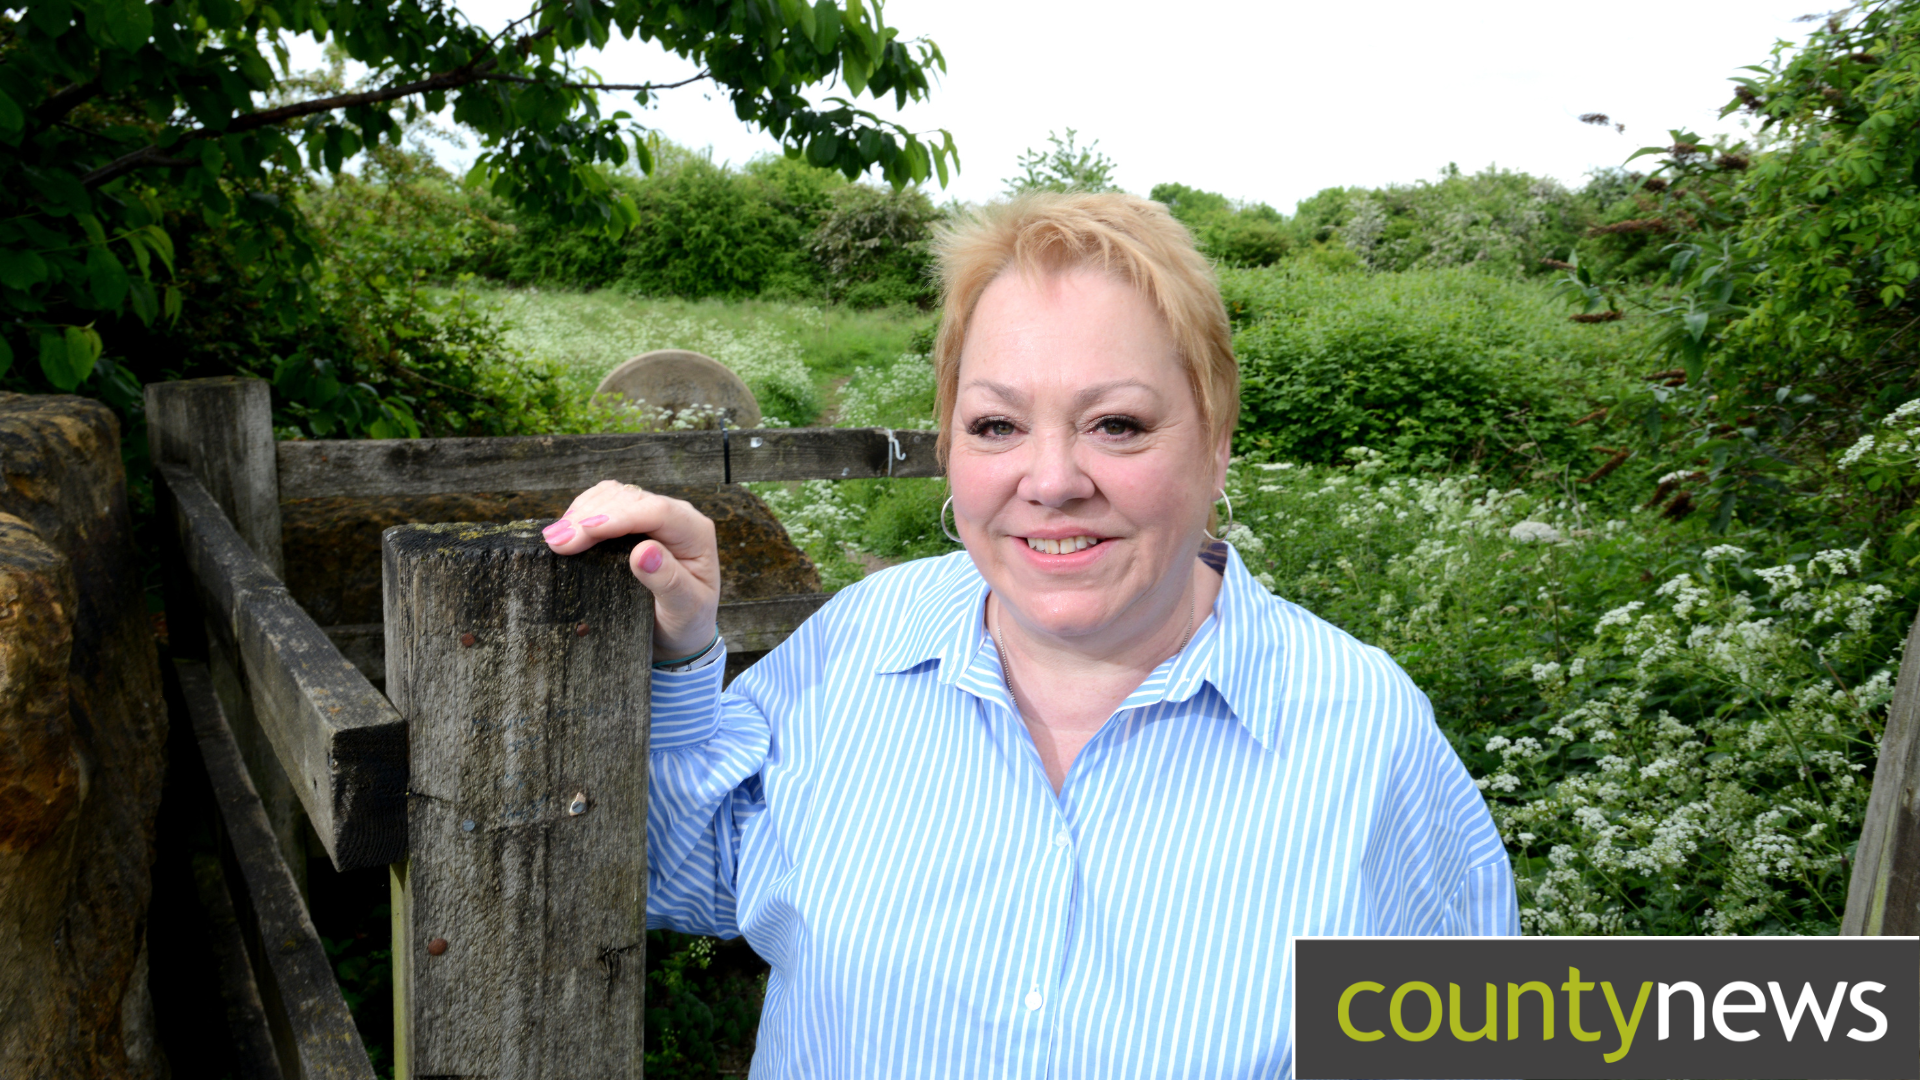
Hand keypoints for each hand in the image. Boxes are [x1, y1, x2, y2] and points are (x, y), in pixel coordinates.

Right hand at [542, 481, 719, 658]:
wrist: (682, 629)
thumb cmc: (687, 619)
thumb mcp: (685, 609)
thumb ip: (668, 581)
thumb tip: (644, 552)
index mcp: (695, 532)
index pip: (658, 512)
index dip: (619, 517)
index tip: (586, 530)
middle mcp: (676, 516)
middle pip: (630, 499)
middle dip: (592, 517)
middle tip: (557, 542)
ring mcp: (653, 514)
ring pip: (614, 496)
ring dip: (582, 513)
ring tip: (555, 538)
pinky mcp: (633, 519)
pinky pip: (605, 502)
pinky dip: (582, 513)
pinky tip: (565, 531)